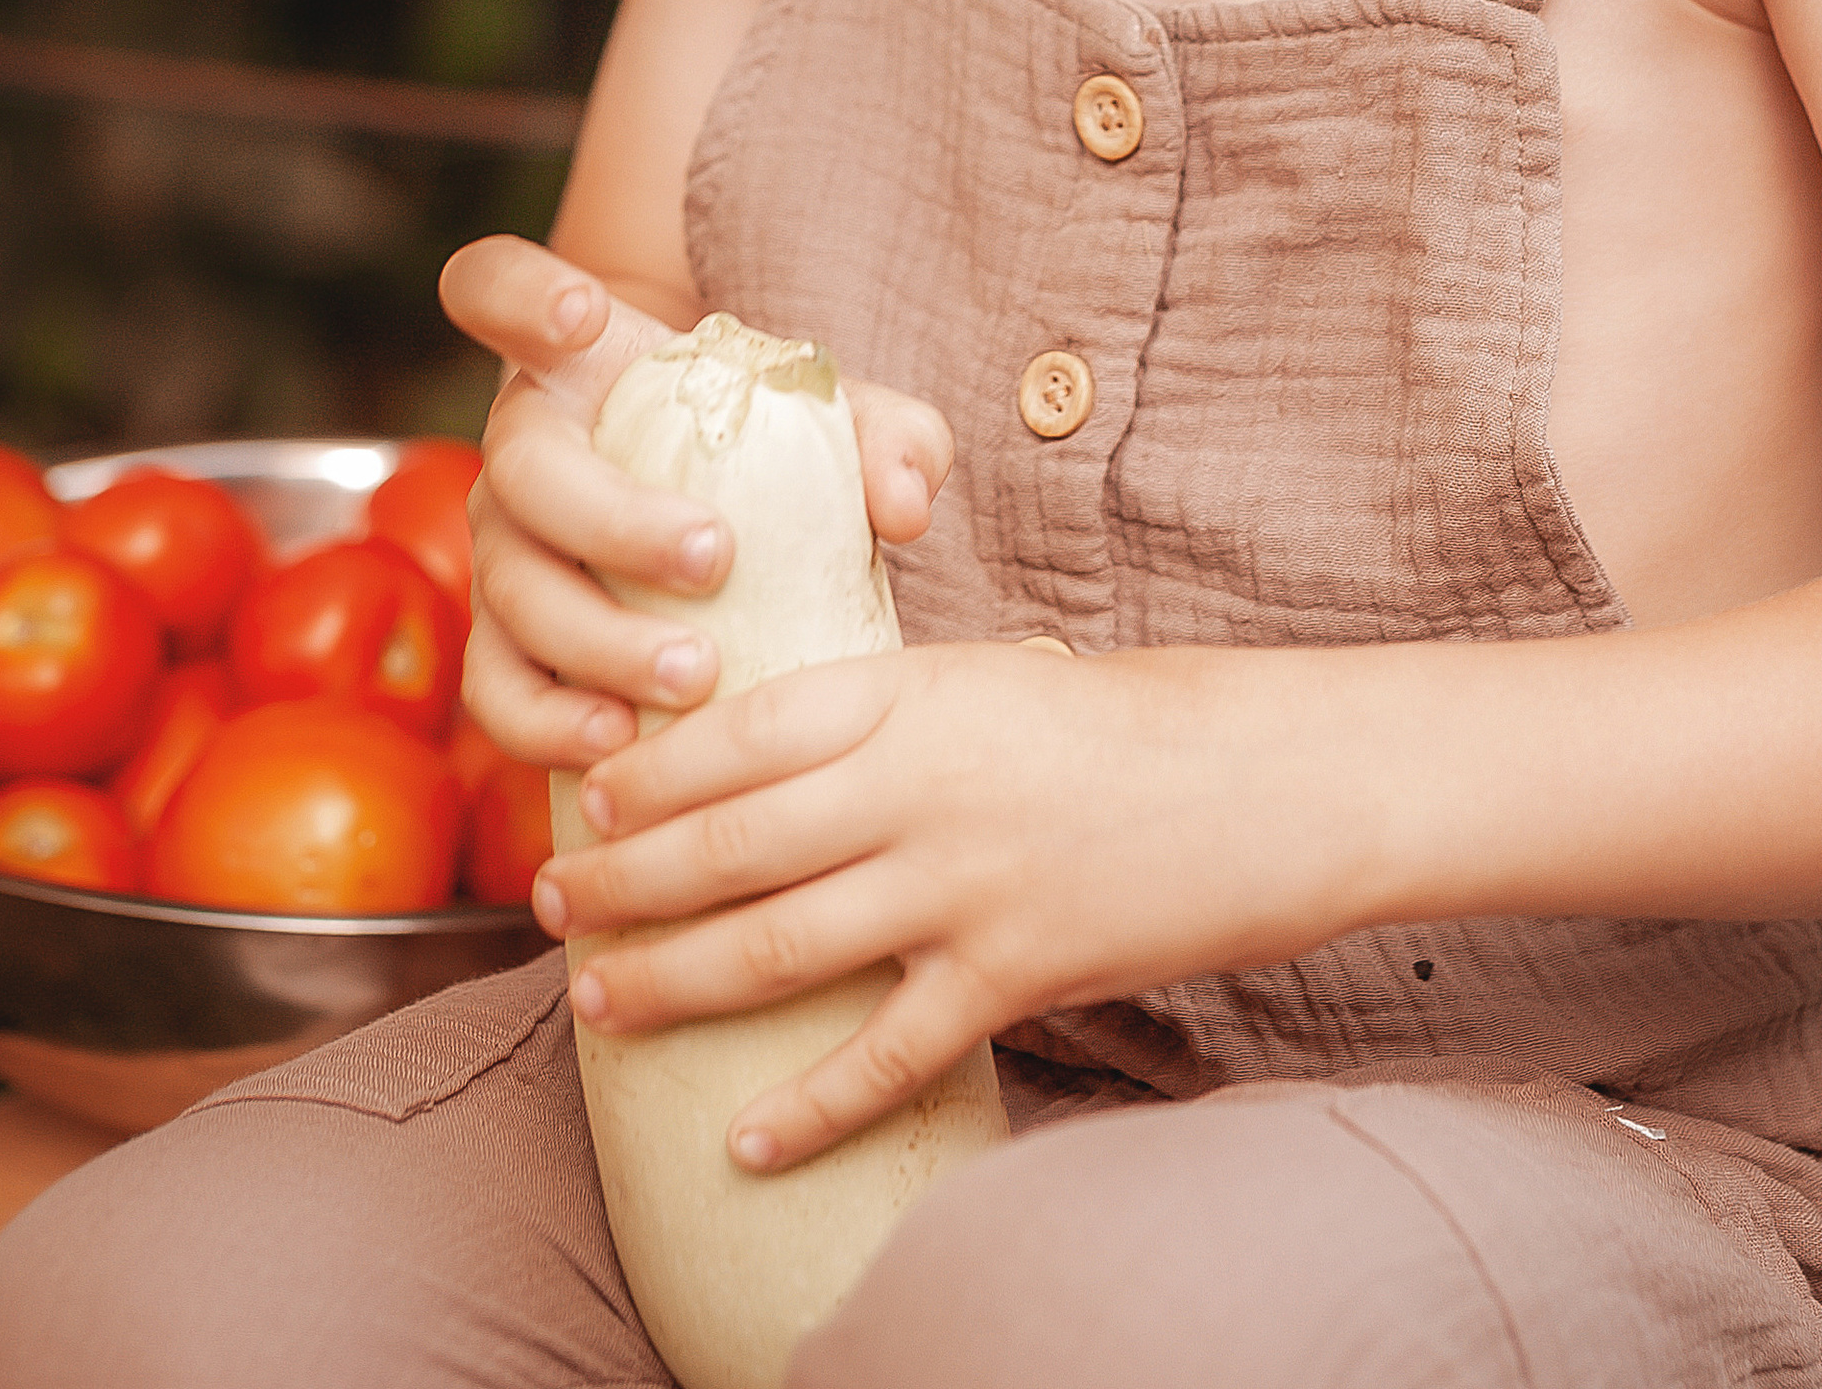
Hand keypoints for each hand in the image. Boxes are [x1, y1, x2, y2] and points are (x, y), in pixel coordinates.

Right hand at [435, 235, 954, 770]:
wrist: (728, 540)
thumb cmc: (775, 456)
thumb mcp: (840, 424)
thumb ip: (890, 438)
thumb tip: (904, 505)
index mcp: (578, 367)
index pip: (497, 289)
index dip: (518, 292)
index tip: (582, 314)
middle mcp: (521, 450)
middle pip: (521, 468)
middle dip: (612, 518)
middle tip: (716, 560)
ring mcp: (501, 552)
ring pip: (512, 593)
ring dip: (596, 640)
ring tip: (695, 679)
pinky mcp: (504, 646)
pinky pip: (499, 691)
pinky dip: (548, 724)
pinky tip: (624, 744)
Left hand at [530, 640, 1367, 1168]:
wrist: (1270, 780)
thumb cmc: (1127, 723)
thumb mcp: (989, 678)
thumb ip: (886, 713)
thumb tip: (774, 753)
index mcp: (911, 692)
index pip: (738, 729)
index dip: (646, 772)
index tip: (584, 796)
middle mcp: (919, 785)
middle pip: (727, 844)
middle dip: (621, 881)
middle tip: (551, 906)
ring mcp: (962, 885)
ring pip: (774, 946)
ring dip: (668, 982)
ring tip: (600, 1002)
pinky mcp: (1012, 974)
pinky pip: (880, 1058)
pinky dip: (803, 1111)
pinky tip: (741, 1142)